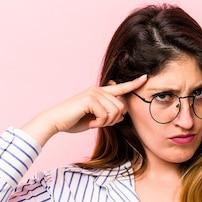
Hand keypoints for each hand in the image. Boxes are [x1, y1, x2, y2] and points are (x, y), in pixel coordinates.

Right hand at [21, 74, 147, 145]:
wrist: (56, 121)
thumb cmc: (73, 120)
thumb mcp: (95, 118)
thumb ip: (108, 115)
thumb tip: (122, 115)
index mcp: (100, 92)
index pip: (120, 87)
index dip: (133, 84)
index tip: (145, 78)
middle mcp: (98, 90)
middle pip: (121, 106)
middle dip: (114, 120)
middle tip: (101, 123)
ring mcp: (94, 93)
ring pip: (115, 111)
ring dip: (107, 122)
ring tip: (95, 123)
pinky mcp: (90, 99)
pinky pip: (106, 115)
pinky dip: (100, 123)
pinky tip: (91, 123)